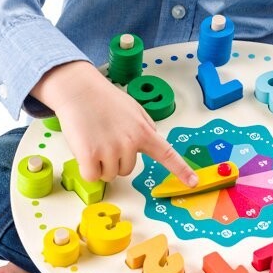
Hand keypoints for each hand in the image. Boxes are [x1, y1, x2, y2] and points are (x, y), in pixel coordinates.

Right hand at [31, 61, 197, 186]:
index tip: (193, 182)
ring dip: (100, 163)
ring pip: (109, 174)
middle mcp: (130, 143)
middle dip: (116, 159)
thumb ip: (145, 126)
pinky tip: (84, 148)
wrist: (79, 90)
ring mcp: (110, 150)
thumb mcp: (133, 109)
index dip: (181, 170)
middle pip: (127, 170)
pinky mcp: (90, 156)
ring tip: (94, 139)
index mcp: (143, 131)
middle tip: (105, 137)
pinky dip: (87, 169)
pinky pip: (92, 177)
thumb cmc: (104, 99)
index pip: (167, 154)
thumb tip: (152, 140)